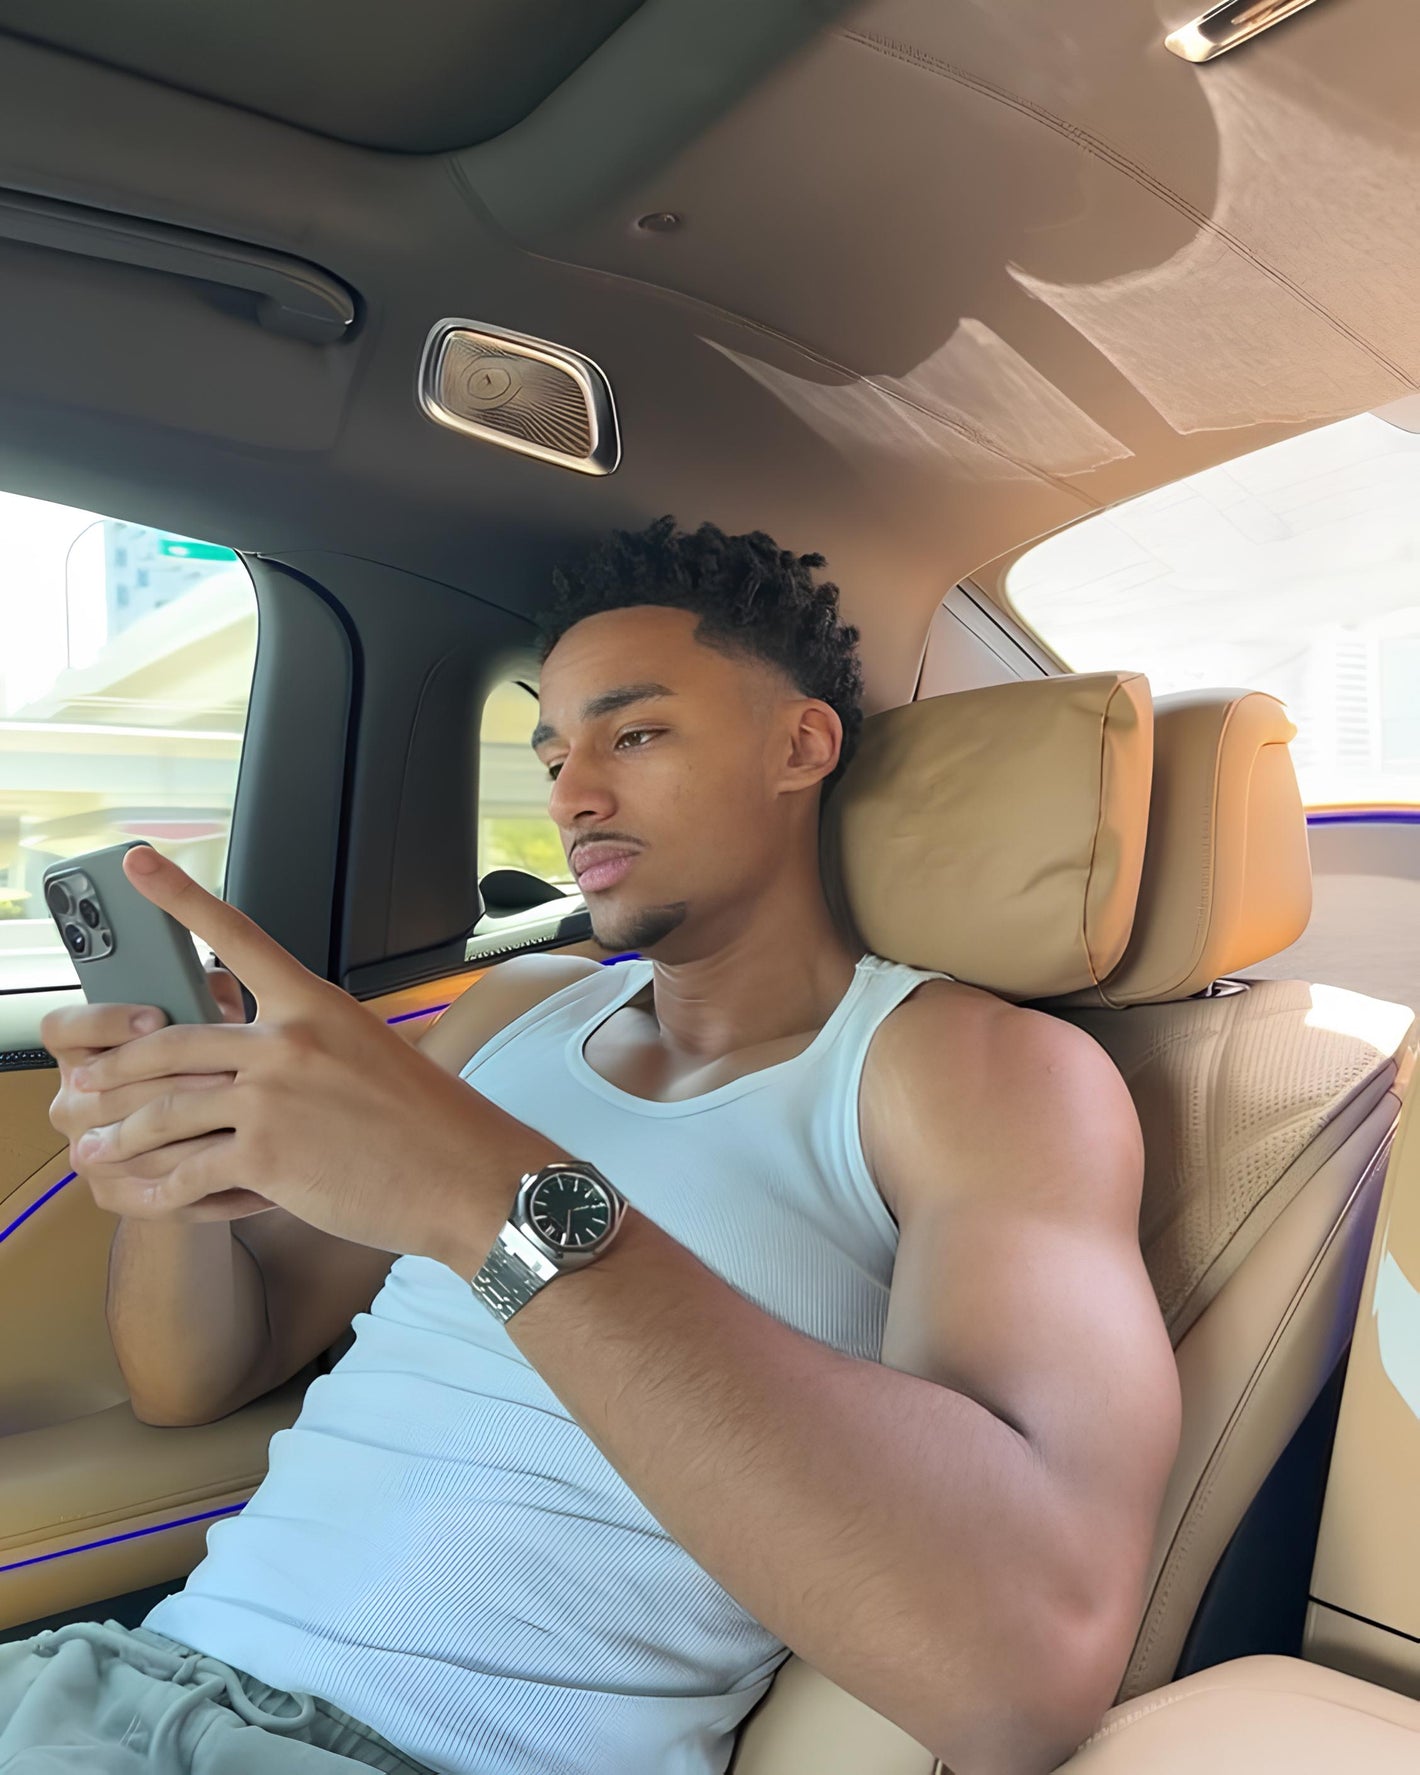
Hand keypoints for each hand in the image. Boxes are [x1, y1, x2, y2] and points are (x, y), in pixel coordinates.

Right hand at [44, 961, 277, 1222]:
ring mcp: (88, 1152)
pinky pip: (155, 1188)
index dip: (106, 1021)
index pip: (63, 1029)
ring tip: (248, 1119)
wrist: (204, 1150)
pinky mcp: (114, 1193)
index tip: (155, 1015)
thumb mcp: (206, 1031)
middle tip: (225, 1070)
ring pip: (134, 1141)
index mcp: (83, 1055)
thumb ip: (205, 1002)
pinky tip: (249, 1170)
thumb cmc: (205, 1078)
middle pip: (105, 1087)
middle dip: (174, 1077)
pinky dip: (208, 1179)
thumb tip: (217, 982)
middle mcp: (74, 1103)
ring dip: (195, 1130)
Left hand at [54, 847, 558, 1265]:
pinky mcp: (267, 1155)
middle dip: (115, 1070)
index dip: (181, 896)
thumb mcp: (371, 1054)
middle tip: (82, 1086)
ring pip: (166, 1110)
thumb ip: (309, 1047)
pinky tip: (147, 1198)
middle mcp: (288, 1041)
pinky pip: (189, 1171)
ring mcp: (273, 1097)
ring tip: (94, 1149)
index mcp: (316, 1004)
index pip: (237, 937)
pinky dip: (160, 1191)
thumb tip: (256, 1061)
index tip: (141, 860)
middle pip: (170, 1043)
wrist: (468, 1176)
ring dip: (121, 1136)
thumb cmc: (432, 1124)